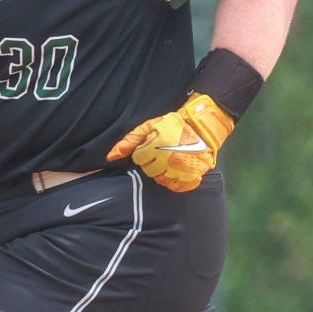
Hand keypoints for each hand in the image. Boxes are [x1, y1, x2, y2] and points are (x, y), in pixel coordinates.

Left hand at [106, 93, 235, 191]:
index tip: (150, 147)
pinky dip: (176, 181)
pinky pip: (179, 187)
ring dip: (163, 172)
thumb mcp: (148, 127)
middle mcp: (167, 160)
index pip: (138, 160)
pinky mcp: (194, 175)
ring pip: (162, 180)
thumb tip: (110, 157)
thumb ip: (129, 141)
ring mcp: (181, 169)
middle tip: (160, 153)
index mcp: (155, 147)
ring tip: (168, 161)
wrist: (202, 125)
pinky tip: (176, 171)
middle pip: (149, 171)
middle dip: (152, 163)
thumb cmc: (173, 124)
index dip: (142, 153)